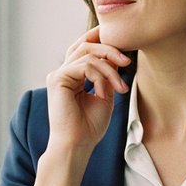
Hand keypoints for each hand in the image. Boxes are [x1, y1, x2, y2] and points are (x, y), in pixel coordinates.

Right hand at [33, 27, 130, 185]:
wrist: (77, 145)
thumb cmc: (89, 127)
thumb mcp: (104, 95)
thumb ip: (107, 75)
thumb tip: (116, 57)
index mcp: (72, 75)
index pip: (84, 48)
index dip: (101, 40)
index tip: (123, 45)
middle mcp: (63, 72)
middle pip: (85, 45)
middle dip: (109, 49)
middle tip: (127, 60)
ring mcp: (58, 74)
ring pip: (87, 53)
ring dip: (109, 68)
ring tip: (120, 87)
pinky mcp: (57, 79)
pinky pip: (85, 66)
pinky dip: (99, 76)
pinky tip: (103, 93)